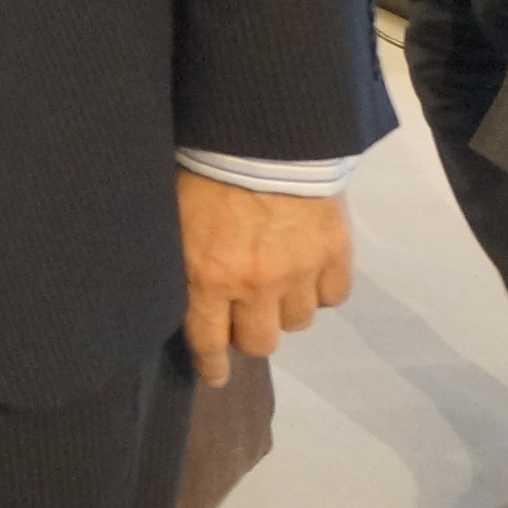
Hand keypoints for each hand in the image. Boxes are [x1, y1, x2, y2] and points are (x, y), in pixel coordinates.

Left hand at [176, 169, 353, 383]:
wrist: (262, 132)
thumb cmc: (202, 166)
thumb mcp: (172, 214)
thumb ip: (181, 257)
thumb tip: (174, 285)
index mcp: (205, 278)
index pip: (208, 342)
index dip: (212, 365)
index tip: (215, 375)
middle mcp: (254, 286)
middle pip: (261, 342)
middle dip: (251, 333)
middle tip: (247, 316)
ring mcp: (299, 273)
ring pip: (300, 322)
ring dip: (286, 308)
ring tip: (279, 285)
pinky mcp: (335, 254)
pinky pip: (334, 296)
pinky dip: (322, 288)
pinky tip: (311, 271)